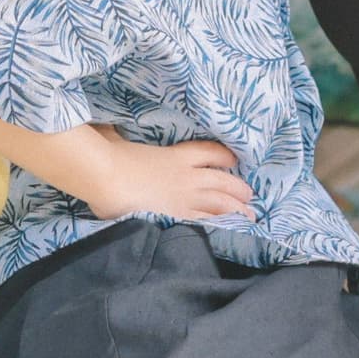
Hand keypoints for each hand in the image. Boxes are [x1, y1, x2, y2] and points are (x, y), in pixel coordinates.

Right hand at [63, 131, 255, 224]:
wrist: (110, 179)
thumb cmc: (113, 155)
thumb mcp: (121, 140)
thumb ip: (121, 137)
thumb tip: (109, 132)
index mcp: (177, 155)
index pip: (211, 152)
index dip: (225, 156)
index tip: (233, 160)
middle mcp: (188, 175)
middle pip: (222, 180)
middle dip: (238, 188)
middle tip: (249, 194)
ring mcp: (184, 196)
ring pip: (219, 202)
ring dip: (236, 208)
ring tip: (249, 213)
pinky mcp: (176, 213)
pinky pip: (203, 218)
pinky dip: (218, 221)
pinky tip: (227, 225)